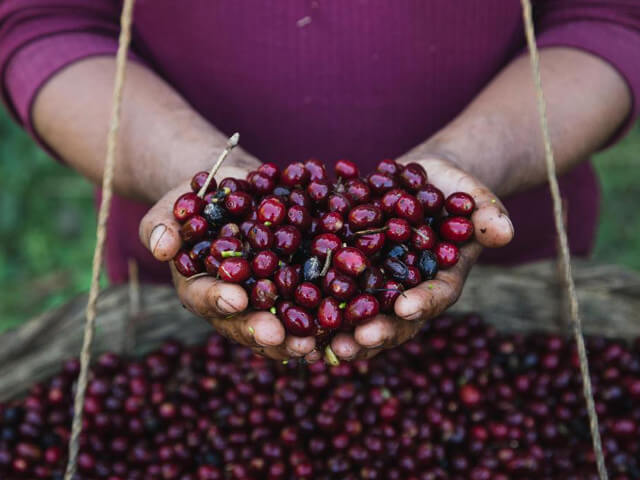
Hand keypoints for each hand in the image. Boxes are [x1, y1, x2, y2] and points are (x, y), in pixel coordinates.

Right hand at [139, 165, 320, 362]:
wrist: (233, 187)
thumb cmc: (197, 198)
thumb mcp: (173, 206)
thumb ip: (162, 226)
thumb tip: (161, 246)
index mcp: (199, 285)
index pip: (203, 297)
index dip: (218, 299)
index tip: (235, 299)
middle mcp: (231, 300)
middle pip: (242, 322)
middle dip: (259, 330)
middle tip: (277, 336)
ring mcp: (262, 297)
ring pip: (275, 324)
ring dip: (291, 337)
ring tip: (308, 344)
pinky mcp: (290, 286)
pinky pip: (303, 306)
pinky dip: (316, 316)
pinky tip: (333, 326)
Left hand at [329, 156, 513, 360]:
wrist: (421, 181)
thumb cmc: (453, 189)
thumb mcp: (473, 195)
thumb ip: (487, 214)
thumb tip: (504, 231)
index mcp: (441, 279)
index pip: (435, 297)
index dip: (422, 304)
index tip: (406, 309)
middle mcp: (409, 291)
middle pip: (394, 319)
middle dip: (376, 332)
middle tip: (353, 343)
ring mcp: (379, 285)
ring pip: (361, 315)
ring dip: (341, 332)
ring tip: (320, 344)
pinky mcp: (351, 272)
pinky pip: (333, 291)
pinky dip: (316, 305)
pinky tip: (293, 315)